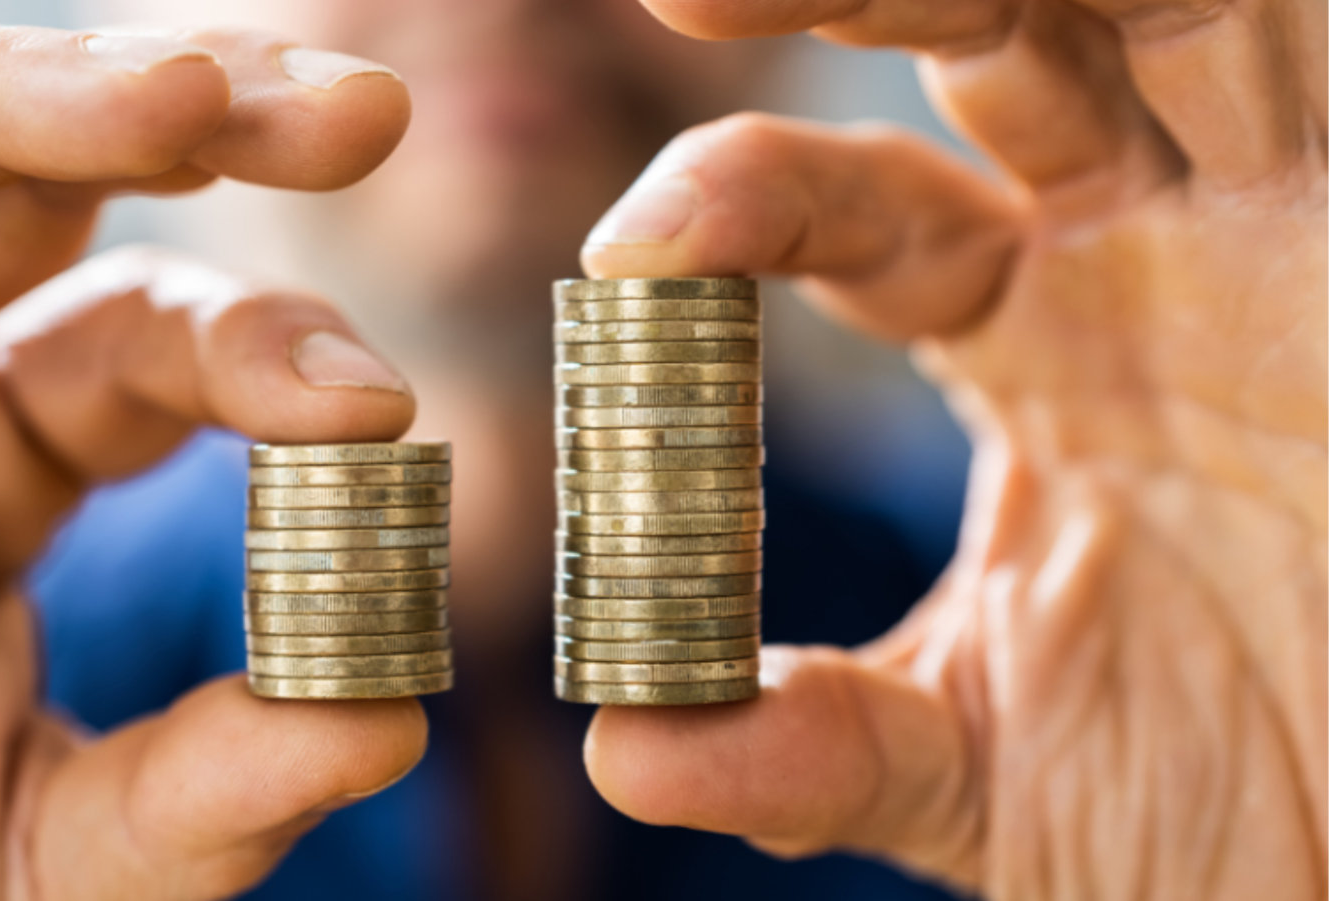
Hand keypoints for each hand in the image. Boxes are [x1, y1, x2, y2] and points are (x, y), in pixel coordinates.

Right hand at [0, 5, 425, 898]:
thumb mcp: (37, 856)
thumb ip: (202, 798)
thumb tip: (387, 727)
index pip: (151, 343)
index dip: (265, 351)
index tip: (377, 409)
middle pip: (46, 180)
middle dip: (203, 125)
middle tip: (363, 115)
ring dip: (30, 93)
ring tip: (189, 93)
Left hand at [581, 0, 1324, 896]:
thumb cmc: (1233, 810)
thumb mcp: (983, 772)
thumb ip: (812, 747)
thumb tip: (628, 753)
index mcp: (1025, 341)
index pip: (848, 212)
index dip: (733, 202)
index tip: (628, 255)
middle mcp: (1141, 250)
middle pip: (985, 47)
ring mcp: (1273, 221)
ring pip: (1137, 9)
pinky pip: (1301, 36)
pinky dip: (1202, 3)